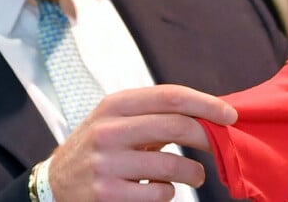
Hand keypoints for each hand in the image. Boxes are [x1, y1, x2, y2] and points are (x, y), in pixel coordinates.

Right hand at [48, 84, 236, 201]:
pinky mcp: (107, 194)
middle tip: (221, 145)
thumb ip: (153, 115)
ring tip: (194, 175)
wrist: (57, 182)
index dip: (204, 103)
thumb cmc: (100, 146)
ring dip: (194, 173)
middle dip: (207, 136)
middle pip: (175, 126)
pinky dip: (169, 193)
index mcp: (114, 104)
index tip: (230, 114)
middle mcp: (108, 129)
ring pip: (172, 166)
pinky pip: (159, 195)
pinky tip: (161, 190)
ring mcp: (106, 163)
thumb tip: (205, 115)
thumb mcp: (117, 120)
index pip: (168, 96)